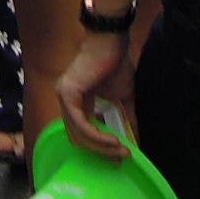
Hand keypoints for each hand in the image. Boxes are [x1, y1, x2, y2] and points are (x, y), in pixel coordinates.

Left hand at [55, 28, 135, 158]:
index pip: (81, 133)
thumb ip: (126, 119)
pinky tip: (113, 139)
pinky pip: (80, 124)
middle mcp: (65, 100)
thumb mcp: (123, 98)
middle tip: (122, 157)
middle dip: (101, 152)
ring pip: (78, 135)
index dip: (100, 149)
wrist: (112, 40)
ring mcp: (64, 96)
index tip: (119, 158)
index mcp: (75, 101)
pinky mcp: (68, 93)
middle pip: (78, 139)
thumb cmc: (115, 64)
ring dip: (101, 147)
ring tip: (121, 149)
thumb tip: (135, 144)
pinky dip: (97, 136)